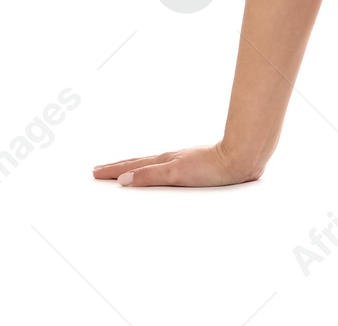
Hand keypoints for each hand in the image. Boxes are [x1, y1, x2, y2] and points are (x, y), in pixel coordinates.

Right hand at [92, 141, 261, 187]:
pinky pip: (166, 169)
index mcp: (165, 161)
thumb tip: (123, 180)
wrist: (242, 157)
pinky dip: (154, 170)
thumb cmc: (213, 166)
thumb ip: (150, 176)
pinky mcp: (196, 167)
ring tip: (123, 171)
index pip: (132, 167)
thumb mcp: (176, 173)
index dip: (113, 171)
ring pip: (152, 165)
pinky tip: (160, 173)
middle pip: (139, 163)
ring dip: (134, 168)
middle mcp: (172, 159)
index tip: (95, 172)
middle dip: (118, 168)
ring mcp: (184, 161)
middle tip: (99, 170)